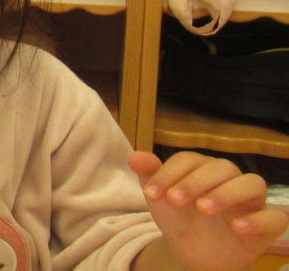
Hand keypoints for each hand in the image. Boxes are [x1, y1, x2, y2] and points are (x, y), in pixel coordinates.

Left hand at [128, 150, 288, 270]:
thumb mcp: (160, 199)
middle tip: (175, 201)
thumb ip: (149, 175)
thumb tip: (135, 155)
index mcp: (204, 168)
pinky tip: (237, 226)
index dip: (169, 173)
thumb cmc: (179, 218)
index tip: (151, 193)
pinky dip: (259, 220)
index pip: (190, 160)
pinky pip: (274, 218)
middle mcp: (230, 179)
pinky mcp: (265, 226)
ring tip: (203, 208)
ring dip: (227, 193)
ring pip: (253, 184)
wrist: (193, 252)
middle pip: (222, 167)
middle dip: (196, 182)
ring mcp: (251, 202)